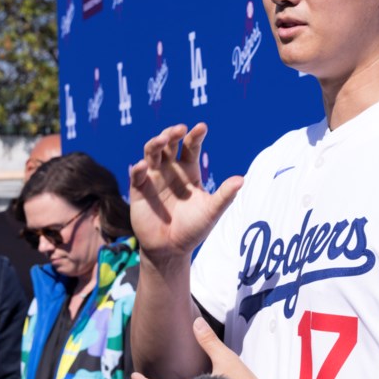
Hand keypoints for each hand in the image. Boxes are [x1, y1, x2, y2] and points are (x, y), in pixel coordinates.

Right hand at [129, 123, 243, 260]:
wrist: (171, 250)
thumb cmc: (193, 229)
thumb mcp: (211, 212)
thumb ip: (224, 195)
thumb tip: (242, 179)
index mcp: (189, 170)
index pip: (191, 147)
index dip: (195, 136)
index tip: (202, 127)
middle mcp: (170, 170)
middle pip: (169, 144)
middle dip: (172, 133)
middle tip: (179, 129)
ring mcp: (153, 178)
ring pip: (152, 152)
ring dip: (155, 143)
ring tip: (163, 139)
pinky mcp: (139, 190)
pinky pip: (137, 175)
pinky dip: (139, 168)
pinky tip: (144, 165)